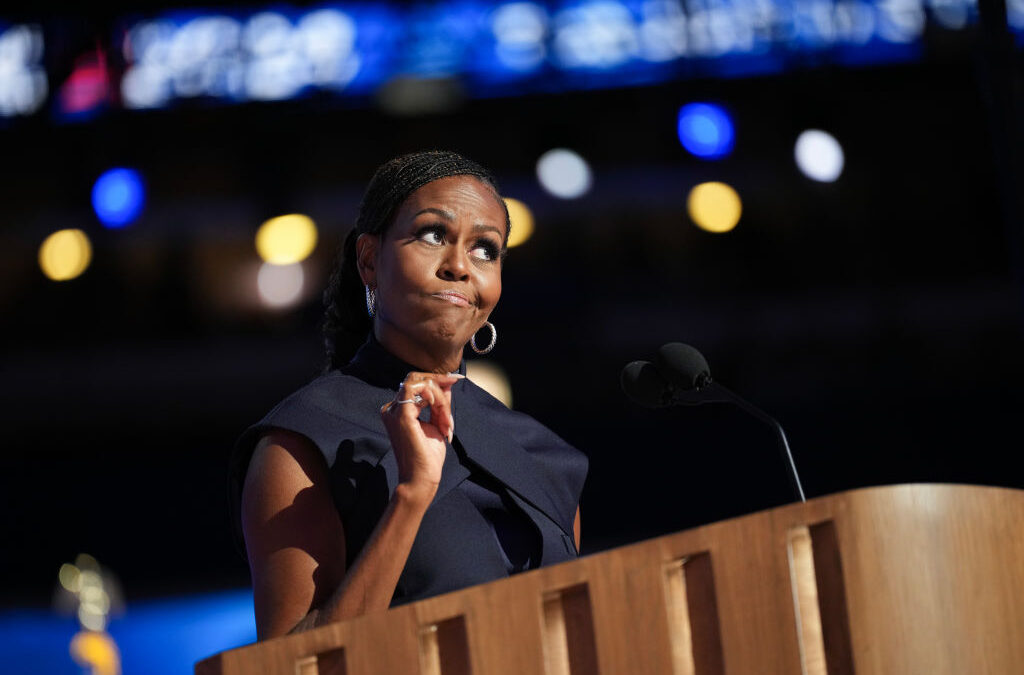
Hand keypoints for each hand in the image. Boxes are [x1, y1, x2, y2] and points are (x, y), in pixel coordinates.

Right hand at [380, 372, 461, 501]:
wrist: (422, 477)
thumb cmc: (428, 456)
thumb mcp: (437, 422)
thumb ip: (439, 402)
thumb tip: (447, 382)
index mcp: (398, 411)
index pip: (416, 384)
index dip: (436, 380)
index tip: (455, 379)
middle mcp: (392, 409)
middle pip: (416, 380)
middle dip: (439, 384)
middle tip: (455, 387)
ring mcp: (394, 411)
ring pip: (421, 384)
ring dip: (441, 398)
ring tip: (447, 421)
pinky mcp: (401, 415)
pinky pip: (419, 390)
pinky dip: (435, 398)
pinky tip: (441, 412)